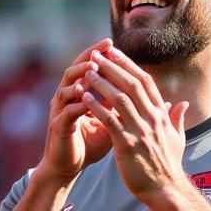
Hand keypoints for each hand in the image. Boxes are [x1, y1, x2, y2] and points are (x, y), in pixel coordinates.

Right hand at [35, 39, 115, 184]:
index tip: (114, 45)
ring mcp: (60, 111)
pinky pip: (66, 112)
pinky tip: (85, 98)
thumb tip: (151, 101)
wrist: (69, 166)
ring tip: (93, 67)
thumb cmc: (90, 143)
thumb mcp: (113, 123)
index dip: (100, 56)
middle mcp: (67, 98)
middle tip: (103, 47)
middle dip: (89, 57)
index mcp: (80, 94)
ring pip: (67, 87)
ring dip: (79, 76)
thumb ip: (126, 109)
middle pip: (75, 69)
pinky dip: (76, 104)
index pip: (89, 69)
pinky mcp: (58, 127)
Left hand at [81, 46, 190, 204]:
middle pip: (131, 84)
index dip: (129, 65)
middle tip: (96, 55)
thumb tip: (182, 104)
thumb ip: (177, 119)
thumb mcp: (178, 139)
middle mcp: (152, 119)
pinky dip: (95, 107)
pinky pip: (109, 121)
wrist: (166, 191)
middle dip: (112, 67)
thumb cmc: (169, 166)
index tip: (115, 53)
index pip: (145, 82)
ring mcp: (140, 131)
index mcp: (161, 115)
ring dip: (101, 82)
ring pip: (119, 99)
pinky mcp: (127, 145)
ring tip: (86, 71)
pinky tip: (83, 97)